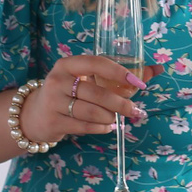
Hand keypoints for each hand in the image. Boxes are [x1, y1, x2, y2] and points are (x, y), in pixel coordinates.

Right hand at [23, 55, 148, 145]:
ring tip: (115, 118)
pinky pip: (85, 127)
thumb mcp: (87, 80)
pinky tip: (107, 126)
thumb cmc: (68, 93)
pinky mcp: (53, 122)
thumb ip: (120, 76)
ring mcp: (53, 102)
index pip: (96, 63)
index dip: (119, 72)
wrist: (33, 115)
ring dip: (110, 117)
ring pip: (92, 112)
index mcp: (67, 65)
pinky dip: (101, 128)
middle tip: (134, 110)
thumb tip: (158, 69)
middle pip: (97, 93)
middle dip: (120, 103)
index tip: (138, 83)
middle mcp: (57, 81)